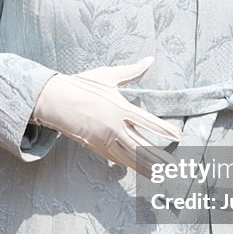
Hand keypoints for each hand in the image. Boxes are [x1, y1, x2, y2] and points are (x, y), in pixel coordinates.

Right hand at [32, 57, 181, 176]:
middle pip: (141, 146)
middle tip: (172, 166)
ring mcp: (104, 139)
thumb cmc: (81, 85)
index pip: (148, 122)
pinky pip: (114, 157)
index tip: (178, 135)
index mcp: (120, 108)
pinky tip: (135, 168)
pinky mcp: (94, 145)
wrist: (54, 100)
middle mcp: (114, 127)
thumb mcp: (108, 75)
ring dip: (144, 166)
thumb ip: (131, 71)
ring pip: (128, 157)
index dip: (164, 129)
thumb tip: (149, 59)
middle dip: (157, 157)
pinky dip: (126, 164)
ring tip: (158, 174)